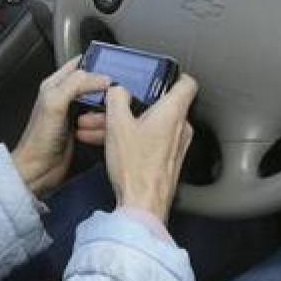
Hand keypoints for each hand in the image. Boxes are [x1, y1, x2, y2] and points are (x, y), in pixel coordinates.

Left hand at [11, 57, 110, 196]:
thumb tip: (103, 78)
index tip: (115, 64)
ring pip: (99, 100)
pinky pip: (101, 118)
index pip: (79, 63)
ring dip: (108, 103)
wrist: (38, 170)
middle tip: (123, 86)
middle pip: (92, 82)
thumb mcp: (55, 103)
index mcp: (56, 84)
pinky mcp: (85, 129)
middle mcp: (67, 96)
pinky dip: (108, 119)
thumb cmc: (39, 138)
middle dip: (107, 83)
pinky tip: (114, 120)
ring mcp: (76, 113)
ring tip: (118, 104)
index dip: (96, 61)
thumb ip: (76, 85)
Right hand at [104, 74, 197, 222]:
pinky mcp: (166, 161)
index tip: (156, 75)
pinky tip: (104, 142)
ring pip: (148, 124)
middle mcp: (180, 127)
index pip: (186, 83)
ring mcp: (175, 146)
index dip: (172, 75)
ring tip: (94, 127)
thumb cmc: (135, 166)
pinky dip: (129, 137)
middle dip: (128, 105)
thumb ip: (117, 98)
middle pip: (157, 105)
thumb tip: (118, 89)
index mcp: (173, 112)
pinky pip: (148, 140)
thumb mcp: (118, 124)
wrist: (142, 206)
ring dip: (122, 122)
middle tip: (106, 107)